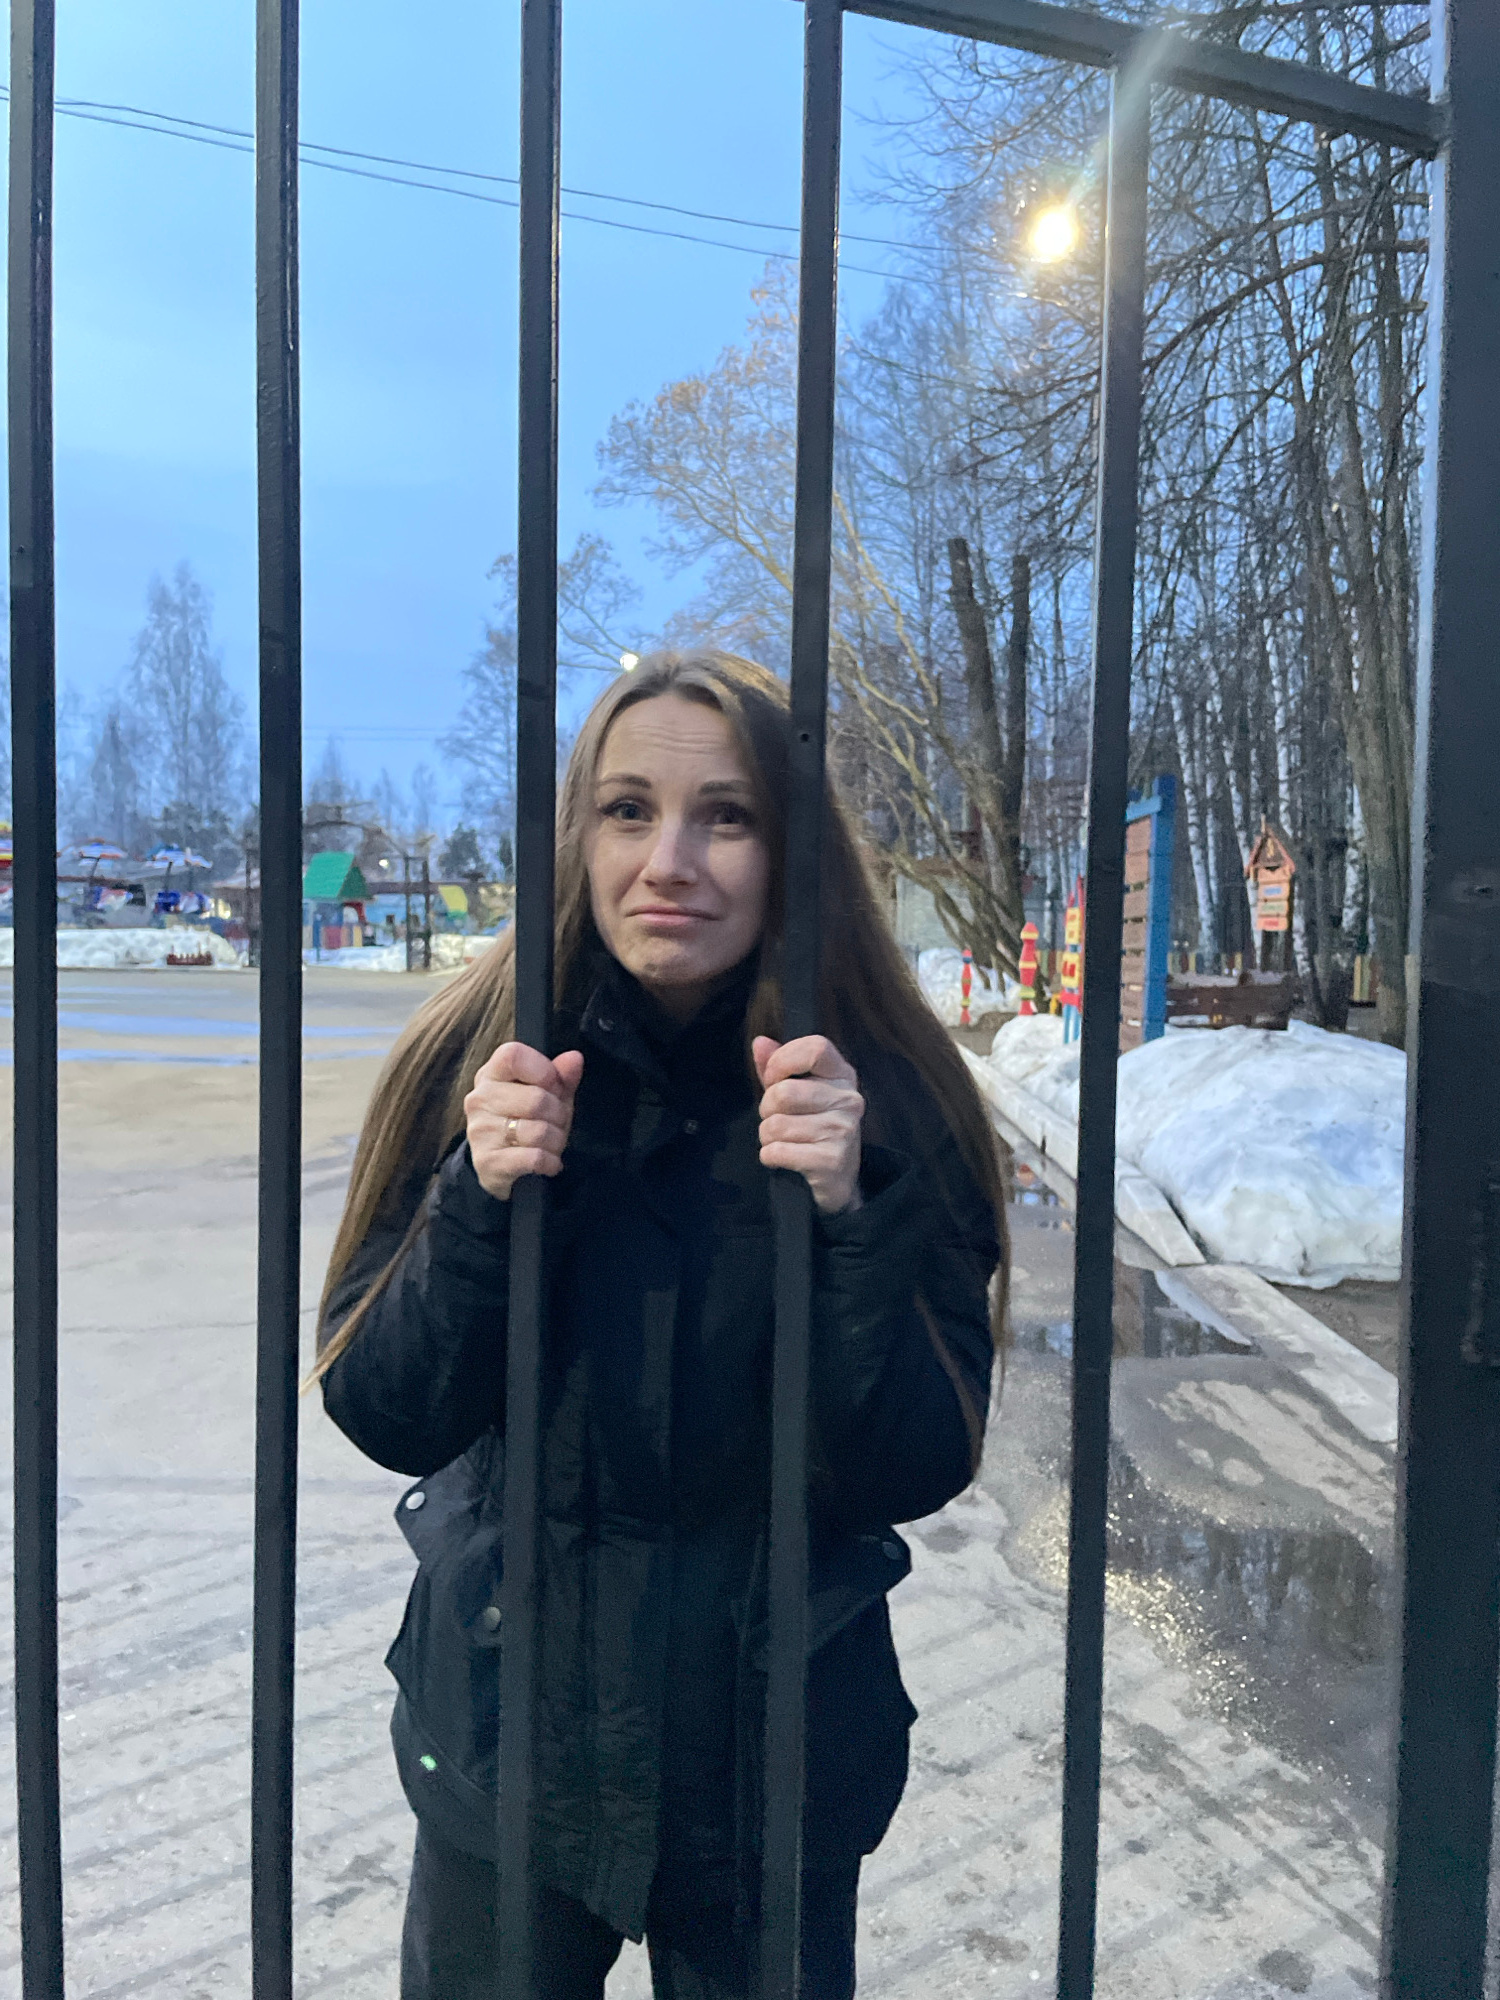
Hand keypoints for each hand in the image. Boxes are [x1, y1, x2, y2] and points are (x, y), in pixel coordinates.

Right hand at [465, 1043, 584, 1200]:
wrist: (502, 1166)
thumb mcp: (549, 1095)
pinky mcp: (486, 1162)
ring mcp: (480, 1131)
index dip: (544, 1070)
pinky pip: (534, 1158)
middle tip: (557, 1122)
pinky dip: (550, 1162)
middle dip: (559, 1114)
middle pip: (536, 1099)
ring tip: (551, 1143)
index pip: (513, 1056)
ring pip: (538, 1131)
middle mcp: (480, 1099)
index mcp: (491, 1074)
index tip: (554, 1086)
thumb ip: (561, 1076)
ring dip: (556, 1140)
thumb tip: (574, 1058)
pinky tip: (548, 1162)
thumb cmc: (526, 1122)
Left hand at [752, 1035, 864, 1215]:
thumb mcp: (799, 1092)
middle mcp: (849, 1099)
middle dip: (766, 1108)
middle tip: (777, 1119)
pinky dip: (769, 1156)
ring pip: (776, 1125)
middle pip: (784, 1093)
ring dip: (767, 1136)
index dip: (783, 1061)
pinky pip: (778, 1151)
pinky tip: (784, 1158)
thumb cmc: (814, 1129)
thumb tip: (760, 1042)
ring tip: (784, 1140)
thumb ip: (778, 1067)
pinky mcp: (832, 1160)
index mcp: (842, 1074)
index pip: (815, 1048)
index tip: (773, 1078)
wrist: (838, 1181)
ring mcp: (843, 1130)